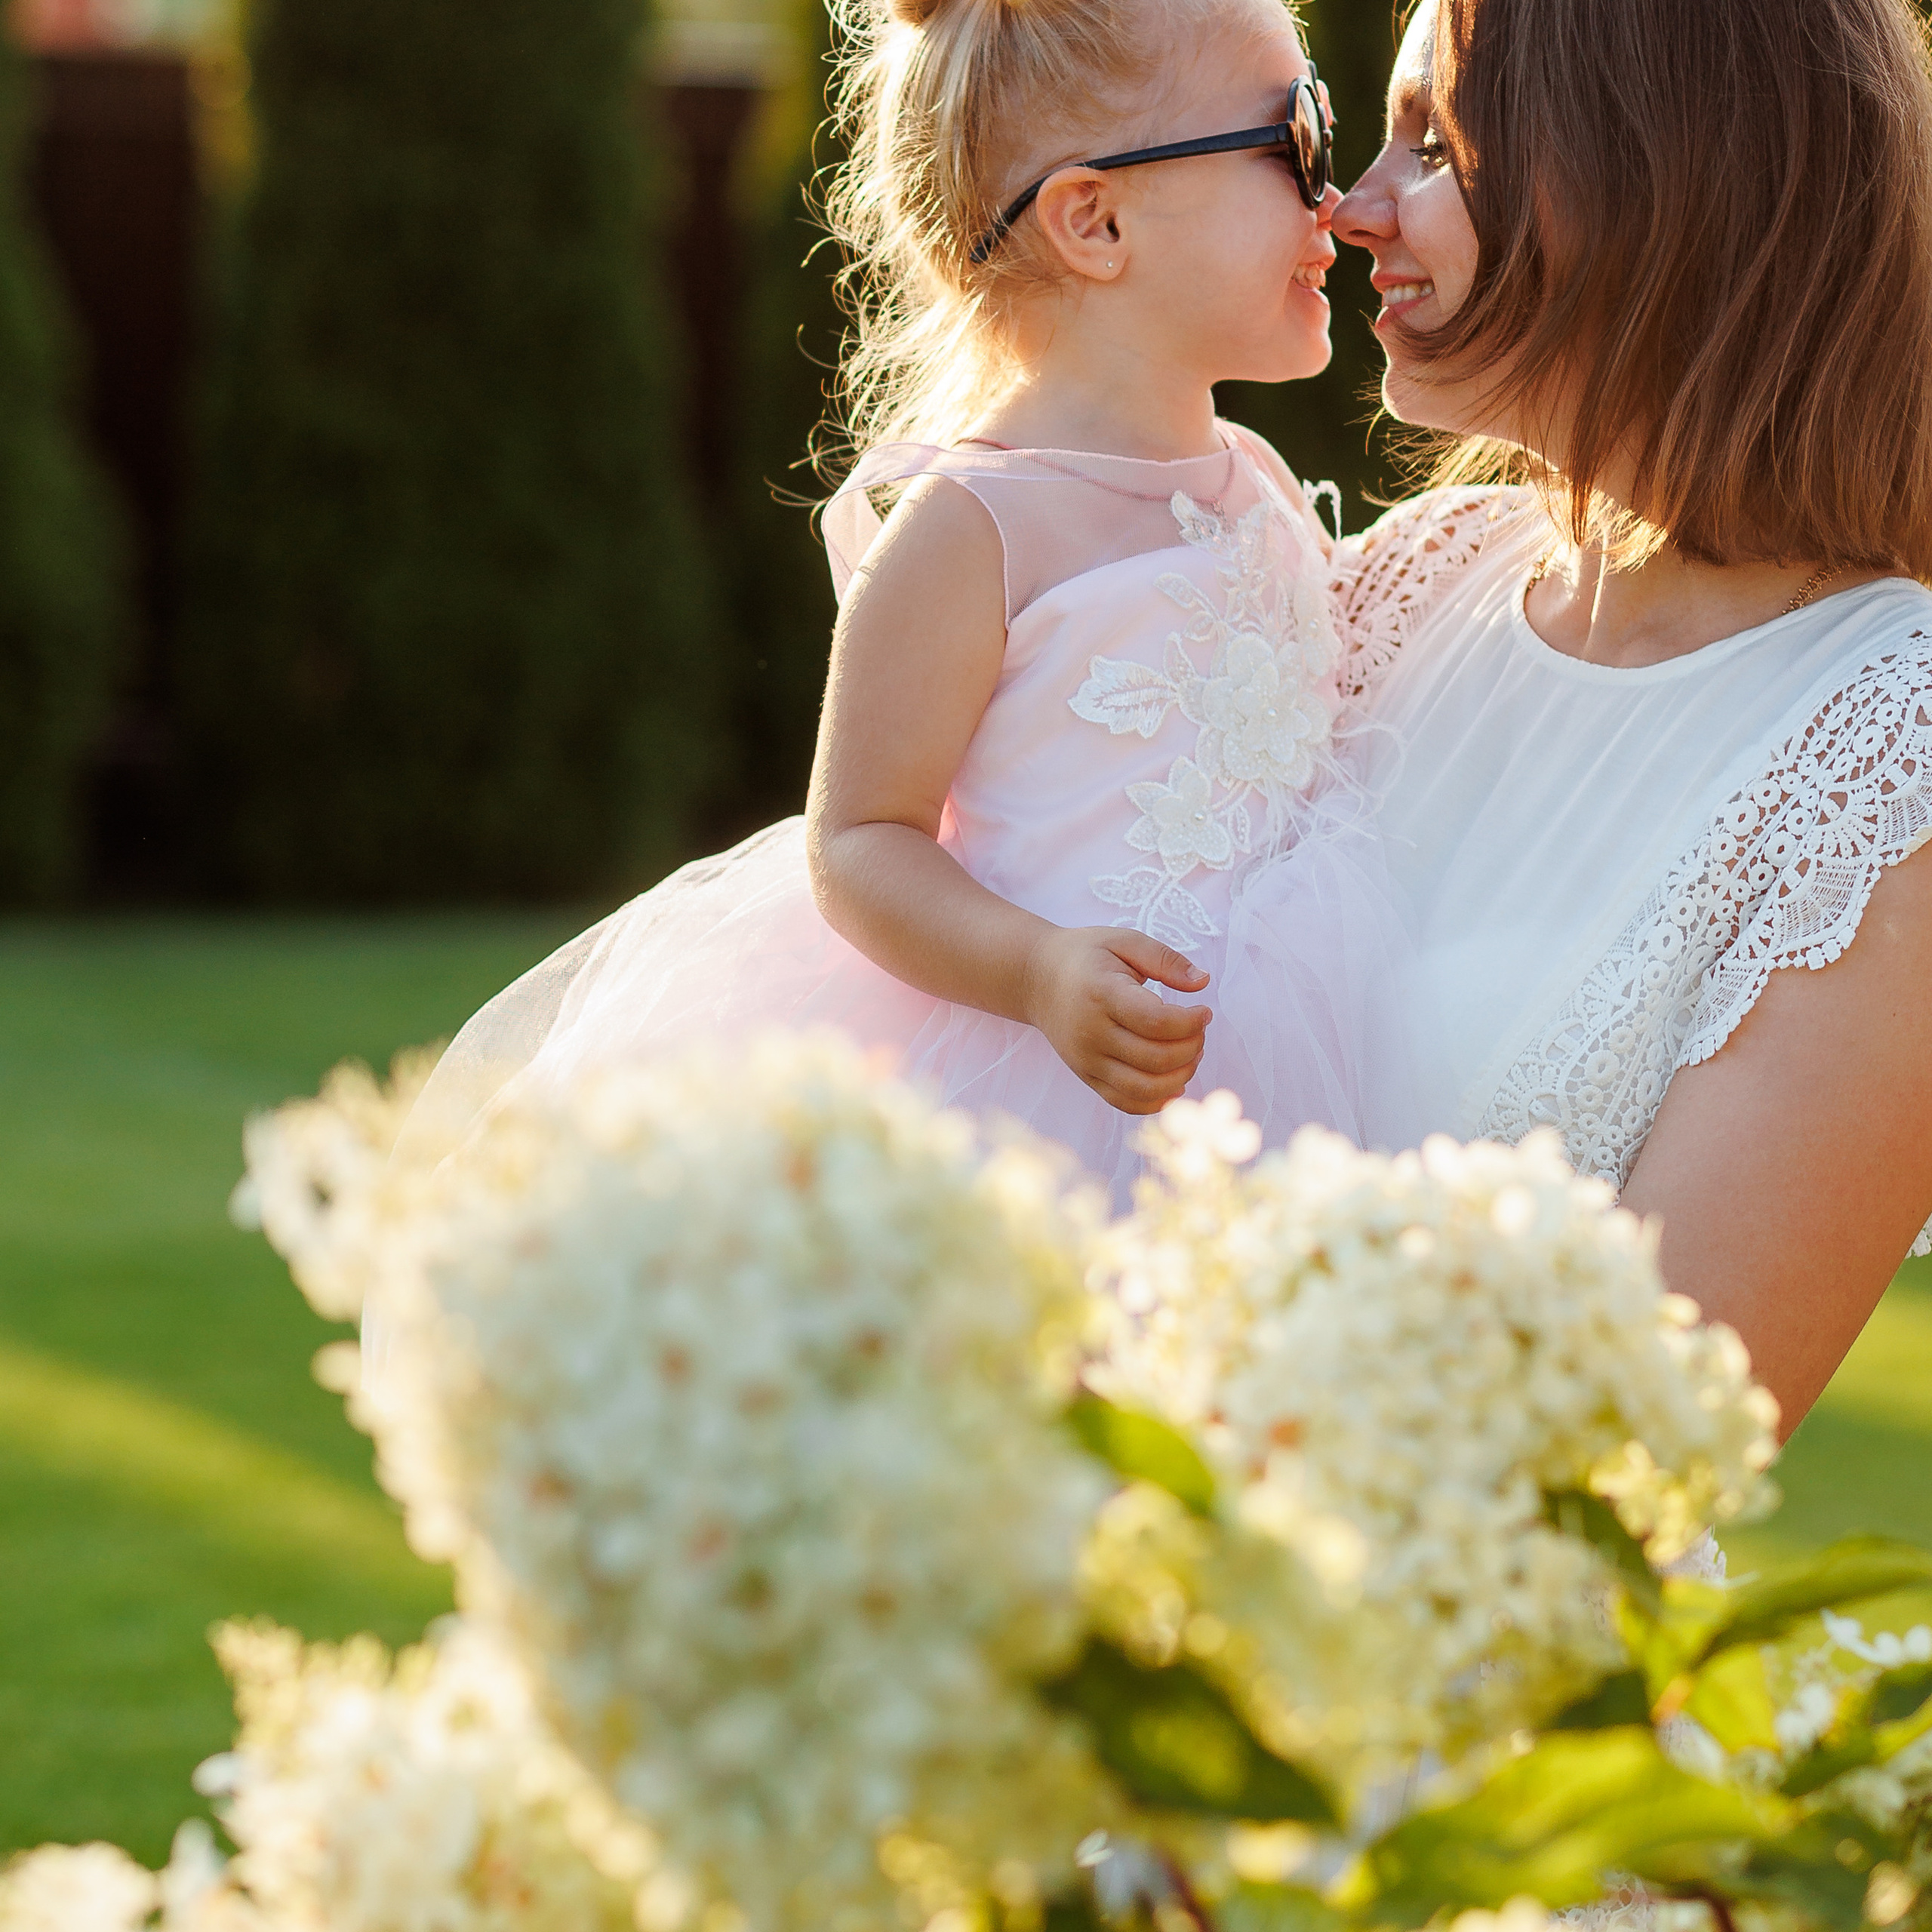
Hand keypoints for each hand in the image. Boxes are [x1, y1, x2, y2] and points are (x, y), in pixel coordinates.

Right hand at [1021, 925, 1211, 1114]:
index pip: (1157, 1022)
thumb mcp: (1124, 941)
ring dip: (1180, 1076)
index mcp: (1102, 994)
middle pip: (1156, 1059)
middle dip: (1192, 1048)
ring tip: (1191, 1055)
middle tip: (1199, 1031)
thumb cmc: (1085, 956)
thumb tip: (1203, 981)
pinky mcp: (1086, 1076)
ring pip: (1145, 1088)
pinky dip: (1156, 1101)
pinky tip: (1174, 1083)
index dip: (1191, 1022)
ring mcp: (1086, 1060)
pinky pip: (1125, 1102)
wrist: (1036, 978)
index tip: (1204, 1011)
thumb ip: (1165, 959)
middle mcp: (1091, 1033)